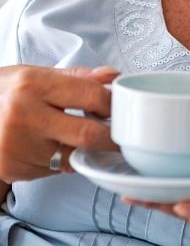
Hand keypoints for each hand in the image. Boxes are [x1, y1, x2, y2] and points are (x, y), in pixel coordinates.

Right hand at [0, 64, 117, 181]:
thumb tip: (113, 76)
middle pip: (88, 134)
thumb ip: (77, 77)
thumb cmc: (5, 93)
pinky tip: (46, 147)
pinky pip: (54, 170)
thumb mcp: (34, 75)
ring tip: (72, 136)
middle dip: (111, 138)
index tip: (121, 109)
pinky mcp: (14, 169)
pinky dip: (59, 161)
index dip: (113, 105)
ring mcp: (17, 146)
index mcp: (32, 84)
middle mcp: (23, 115)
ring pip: (72, 156)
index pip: (91, 96)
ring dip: (81, 150)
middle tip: (118, 136)